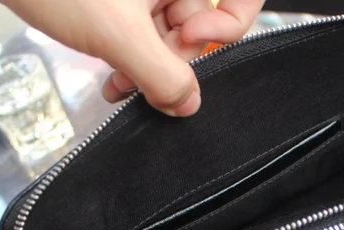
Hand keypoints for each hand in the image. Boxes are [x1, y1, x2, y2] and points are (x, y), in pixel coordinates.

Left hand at [1, 0, 264, 115]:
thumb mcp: (118, 36)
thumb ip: (163, 75)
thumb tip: (188, 104)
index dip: (230, 26)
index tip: (193, 42)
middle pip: (200, 20)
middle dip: (174, 58)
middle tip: (143, 78)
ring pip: (169, 31)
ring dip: (148, 67)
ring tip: (120, 85)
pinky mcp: (124, 0)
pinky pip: (145, 30)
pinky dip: (132, 57)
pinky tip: (114, 78)